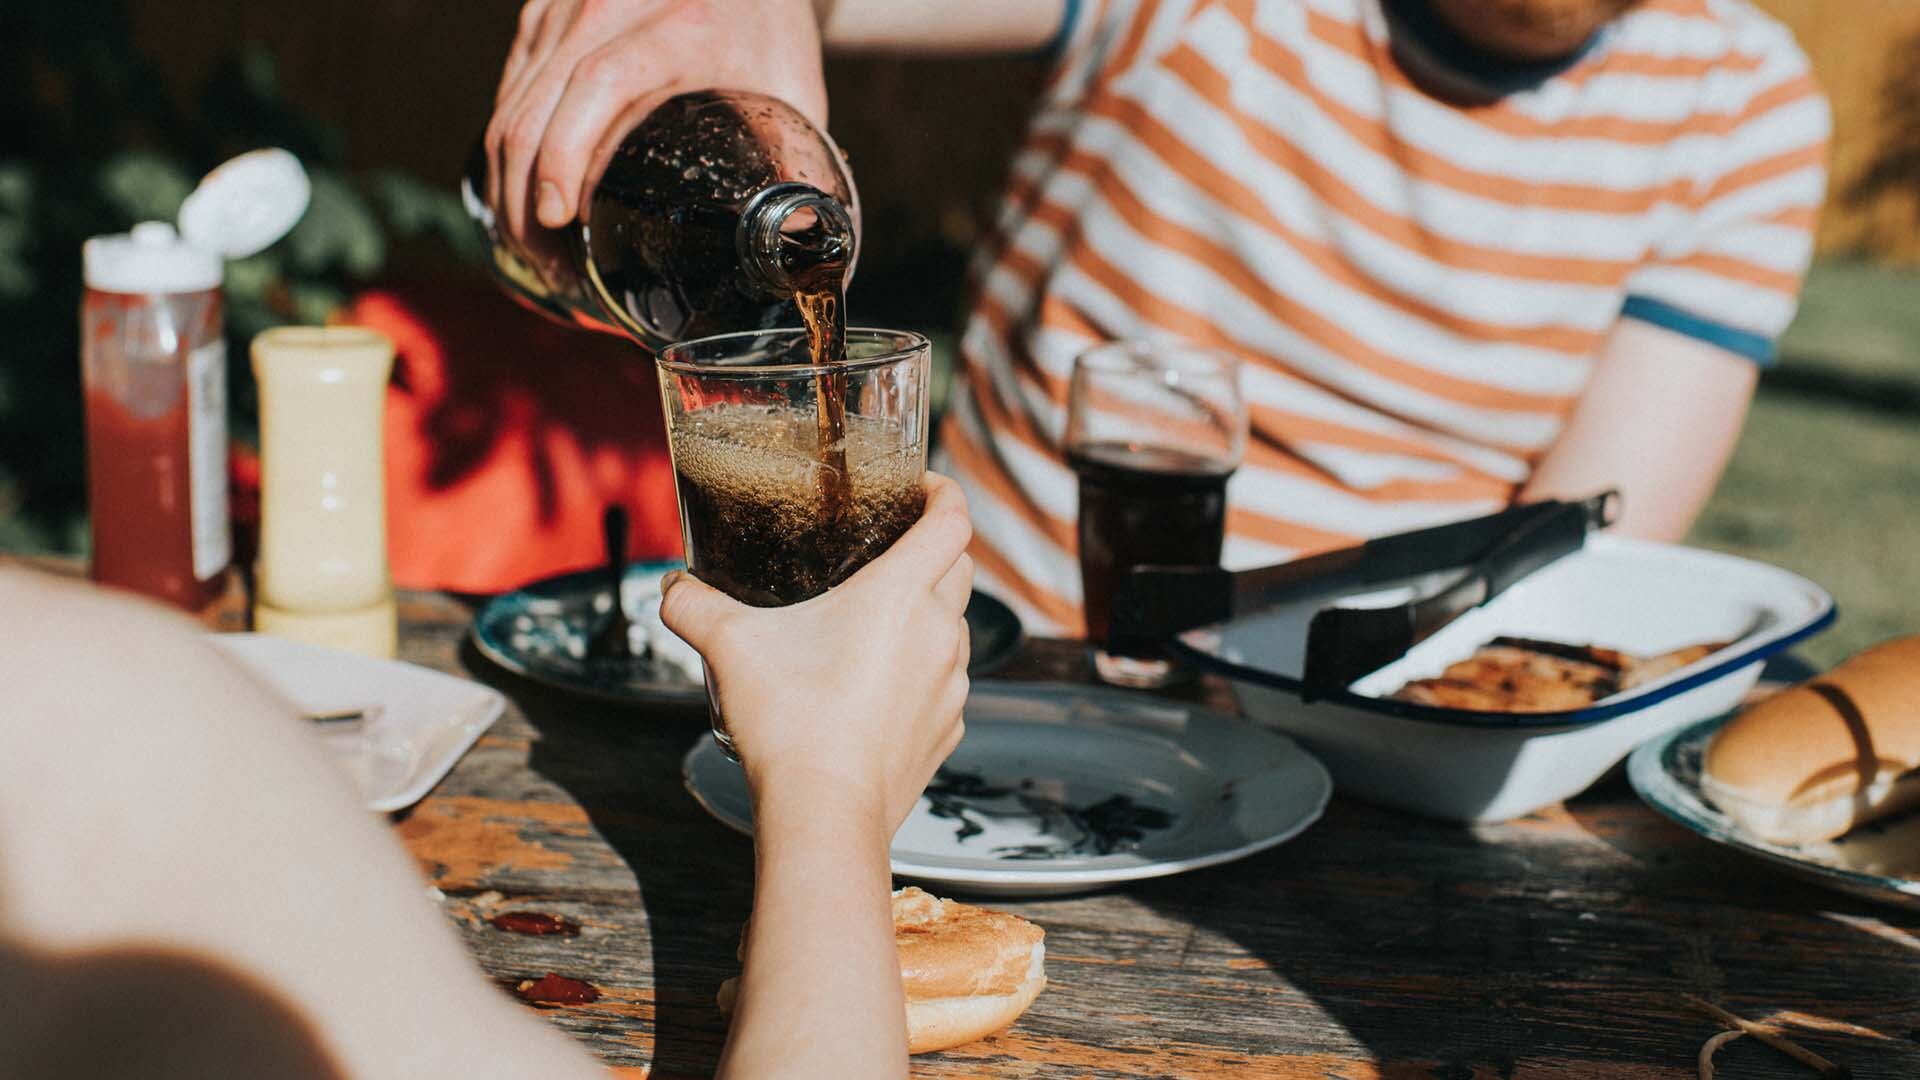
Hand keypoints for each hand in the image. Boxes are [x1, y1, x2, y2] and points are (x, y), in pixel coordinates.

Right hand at [485, 0, 828, 248]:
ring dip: (509, 186)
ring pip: (510, 105)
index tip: (560, 217)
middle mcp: (609, 7)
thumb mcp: (794, 90)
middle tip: (553, 269)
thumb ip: (799, 163)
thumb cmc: (769, 30)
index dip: (567, 153)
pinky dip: (508, 154)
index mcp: (679, 26)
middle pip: (536, 107)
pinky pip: (508, 93)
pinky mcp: (542, 16)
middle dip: (527, 201)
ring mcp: (566, 8)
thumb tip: (800, 240)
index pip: (598, 84)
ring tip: (537, 251)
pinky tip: (526, 201)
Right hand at [660, 473, 972, 835]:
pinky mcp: (947, 729)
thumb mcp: (731, 648)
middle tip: (892, 546)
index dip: (944, 493)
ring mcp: (951, 685)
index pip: (952, 521)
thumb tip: (672, 589)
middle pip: (961, 567)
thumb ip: (695, 606)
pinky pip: (946, 682)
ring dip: (929, 612)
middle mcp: (939, 633)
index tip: (922, 489)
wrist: (825, 813)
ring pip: (955, 627)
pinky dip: (924, 669)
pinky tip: (880, 682)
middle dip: (935, 547)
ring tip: (878, 619)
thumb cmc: (790, 725)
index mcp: (901, 596)